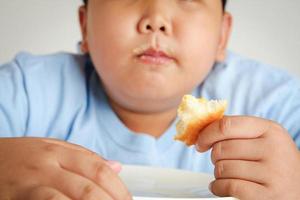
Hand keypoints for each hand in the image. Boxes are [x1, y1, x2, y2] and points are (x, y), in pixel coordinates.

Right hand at [0, 137, 131, 199]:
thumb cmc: (19, 156)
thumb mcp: (51, 147)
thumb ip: (84, 156)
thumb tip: (116, 166)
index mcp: (57, 151)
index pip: (97, 168)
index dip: (117, 187)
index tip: (128, 199)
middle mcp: (46, 166)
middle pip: (88, 187)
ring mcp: (30, 185)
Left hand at [196, 116, 299, 199]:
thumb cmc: (274, 161)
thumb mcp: (264, 138)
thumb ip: (237, 130)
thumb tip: (202, 127)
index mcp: (270, 130)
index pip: (227, 125)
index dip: (207, 134)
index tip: (200, 143)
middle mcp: (274, 149)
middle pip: (222, 148)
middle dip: (214, 156)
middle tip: (220, 161)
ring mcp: (274, 173)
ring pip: (223, 168)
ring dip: (218, 173)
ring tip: (227, 175)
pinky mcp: (268, 196)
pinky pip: (229, 186)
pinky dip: (218, 188)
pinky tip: (220, 187)